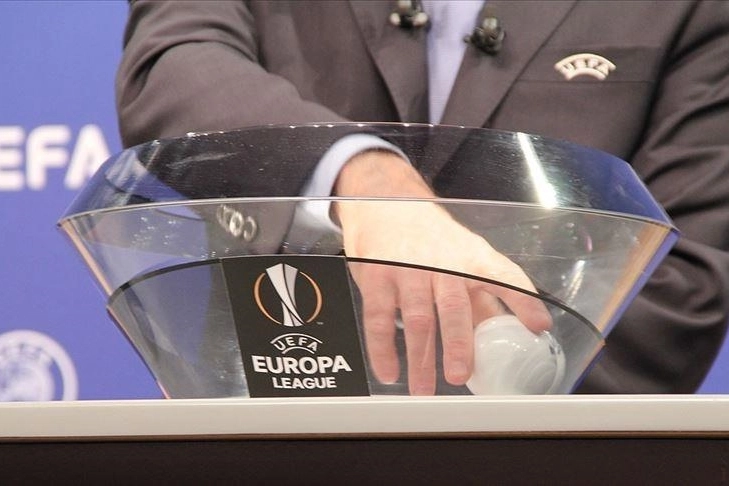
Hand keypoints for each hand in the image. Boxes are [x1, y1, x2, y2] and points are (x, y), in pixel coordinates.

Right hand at [334, 151, 551, 394]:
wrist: (387, 206)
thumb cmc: (432, 240)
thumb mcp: (465, 258)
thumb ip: (484, 297)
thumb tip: (510, 334)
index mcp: (472, 259)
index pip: (504, 277)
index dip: (523, 301)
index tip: (538, 326)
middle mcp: (443, 263)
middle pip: (453, 306)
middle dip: (457, 342)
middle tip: (460, 376)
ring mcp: (408, 270)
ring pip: (416, 318)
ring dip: (420, 358)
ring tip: (424, 389)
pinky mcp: (377, 277)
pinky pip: (380, 318)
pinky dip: (383, 348)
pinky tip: (389, 372)